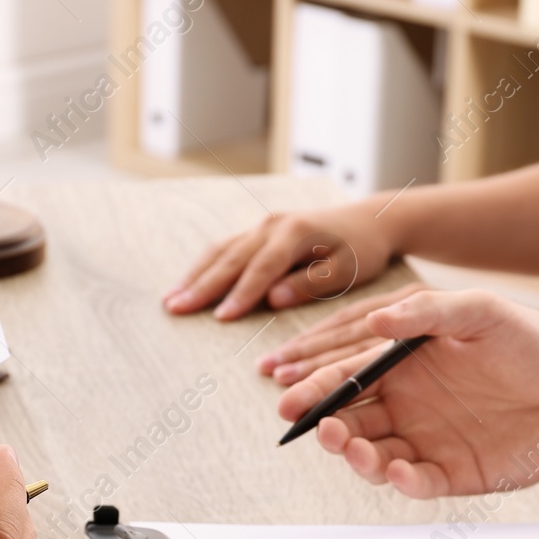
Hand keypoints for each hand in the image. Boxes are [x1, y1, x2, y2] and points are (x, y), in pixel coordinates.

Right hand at [163, 202, 395, 319]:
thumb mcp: (347, 270)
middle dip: (201, 285)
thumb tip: (274, 298)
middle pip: (231, 258)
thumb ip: (310, 283)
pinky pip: (225, 250)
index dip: (240, 294)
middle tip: (175, 308)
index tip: (220, 317)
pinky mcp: (258, 233)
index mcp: (294, 233)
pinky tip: (188, 285)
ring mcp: (262, 226)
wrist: (368, 221)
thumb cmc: (361, 250)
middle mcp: (272, 225)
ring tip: (170, 300)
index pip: (262, 268)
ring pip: (220, 252)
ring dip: (194, 276)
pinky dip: (204, 268)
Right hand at [277, 289, 538, 497]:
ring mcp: (425, 440)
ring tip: (358, 451)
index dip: (316, 389)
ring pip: (373, 455)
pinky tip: (400, 472)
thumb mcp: (480, 312)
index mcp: (402, 364)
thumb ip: (427, 312)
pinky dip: (401, 481)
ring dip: (358, 457)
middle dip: (328, 428)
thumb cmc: (532, 342)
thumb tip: (379, 319)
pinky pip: (415, 482)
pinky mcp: (451, 473)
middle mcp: (406, 404)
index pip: (347, 378)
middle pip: (350, 421)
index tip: (292, 399)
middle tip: (323, 430)